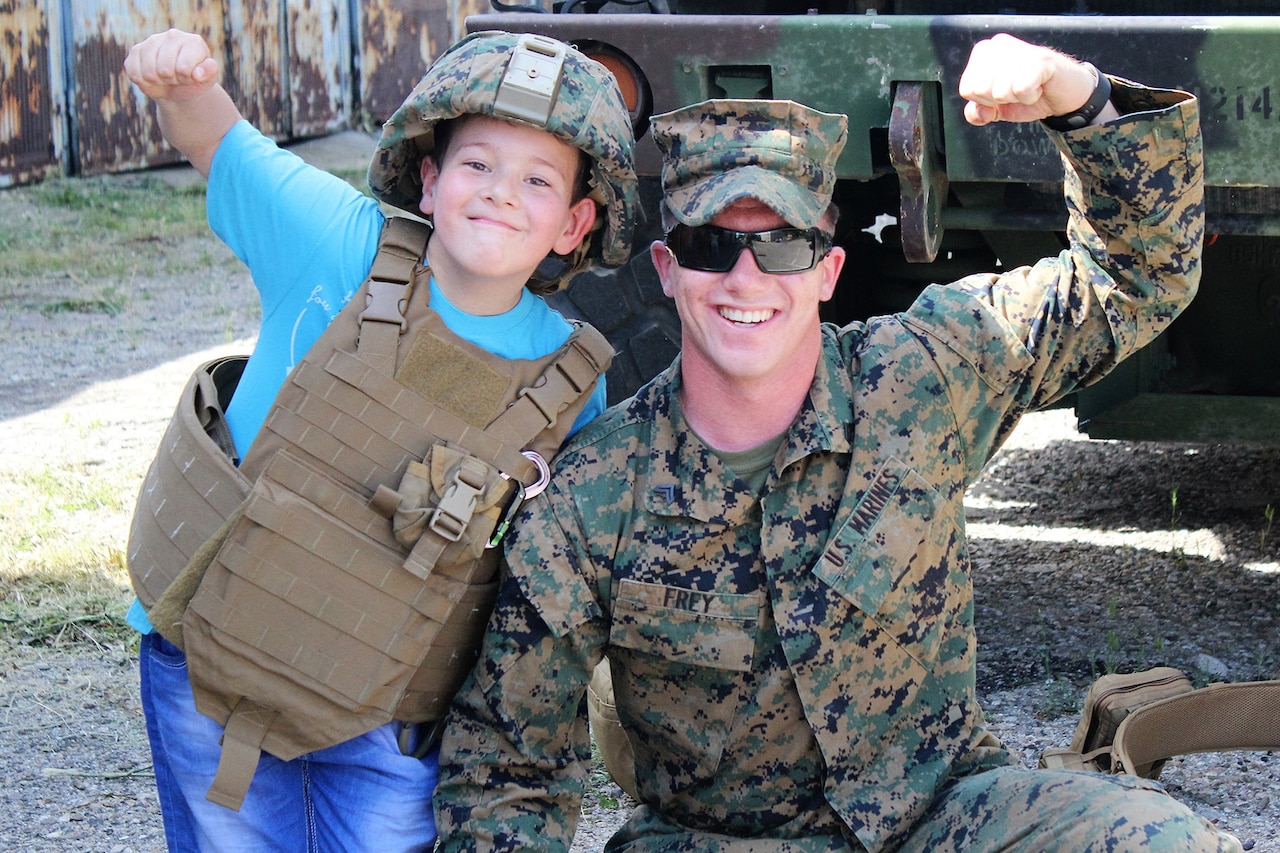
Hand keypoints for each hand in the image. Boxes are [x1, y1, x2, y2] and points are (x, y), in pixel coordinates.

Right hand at [124, 29, 219, 101]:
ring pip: (148, 72)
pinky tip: (153, 77)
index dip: (185, 78)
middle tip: (178, 78)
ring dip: (158, 81)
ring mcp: (152, 41)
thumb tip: (198, 73)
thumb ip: (209, 74)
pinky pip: (134, 72)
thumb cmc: (195, 81)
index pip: (183, 67)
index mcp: (193, 42)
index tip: (190, 76)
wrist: (180, 87)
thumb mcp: (207, 80)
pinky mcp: (136, 51)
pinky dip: (143, 82)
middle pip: (164, 69)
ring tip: (167, 77)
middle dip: (171, 80)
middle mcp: (172, 36)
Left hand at [958, 33, 1098, 126]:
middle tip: (1018, 90)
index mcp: (984, 53)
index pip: (967, 89)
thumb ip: (977, 112)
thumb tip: (980, 112)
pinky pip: (1020, 89)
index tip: (1003, 93)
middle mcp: (998, 45)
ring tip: (1030, 87)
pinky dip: (1030, 97)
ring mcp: (1020, 50)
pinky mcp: (1040, 59)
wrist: (1063, 95)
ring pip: (1000, 92)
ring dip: (1018, 98)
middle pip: (980, 90)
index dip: (985, 101)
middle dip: (1000, 100)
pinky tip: (1039, 86)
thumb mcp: (996, 108)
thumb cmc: (1028, 95)